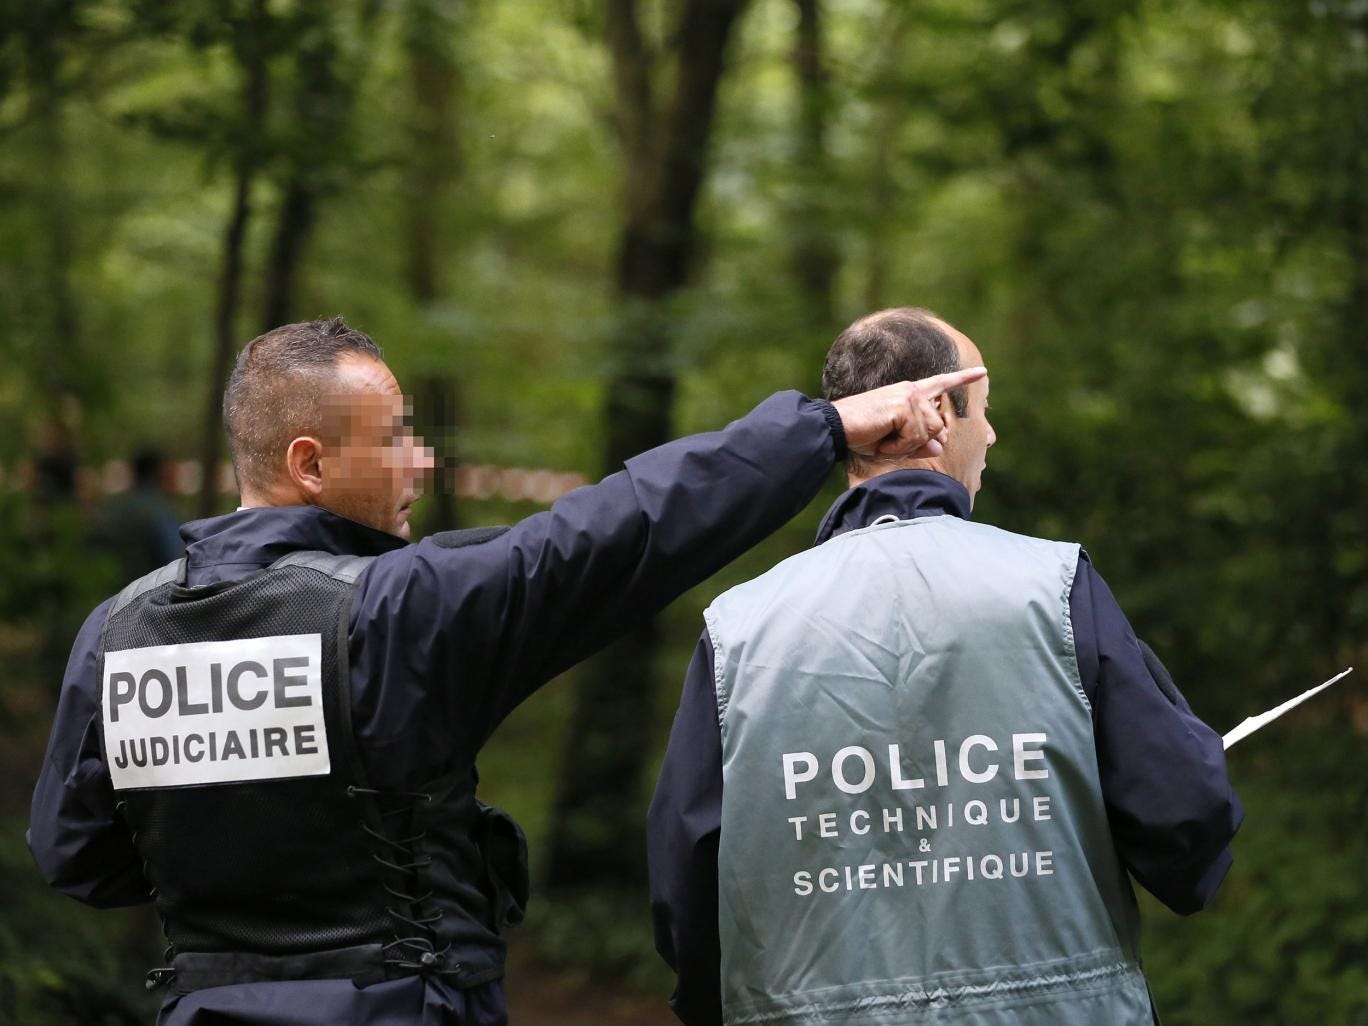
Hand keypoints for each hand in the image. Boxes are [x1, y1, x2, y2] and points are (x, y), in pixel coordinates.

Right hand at [831, 367, 986, 459]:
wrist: (836, 428)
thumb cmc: (861, 435)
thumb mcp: (894, 444)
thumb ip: (919, 445)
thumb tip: (939, 446)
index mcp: (909, 394)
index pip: (941, 384)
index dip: (963, 379)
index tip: (983, 373)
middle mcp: (913, 390)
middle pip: (938, 428)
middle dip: (918, 444)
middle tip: (889, 443)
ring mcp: (910, 396)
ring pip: (929, 433)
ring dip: (906, 446)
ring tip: (883, 439)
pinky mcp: (905, 405)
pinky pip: (916, 436)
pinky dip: (899, 446)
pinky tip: (883, 439)